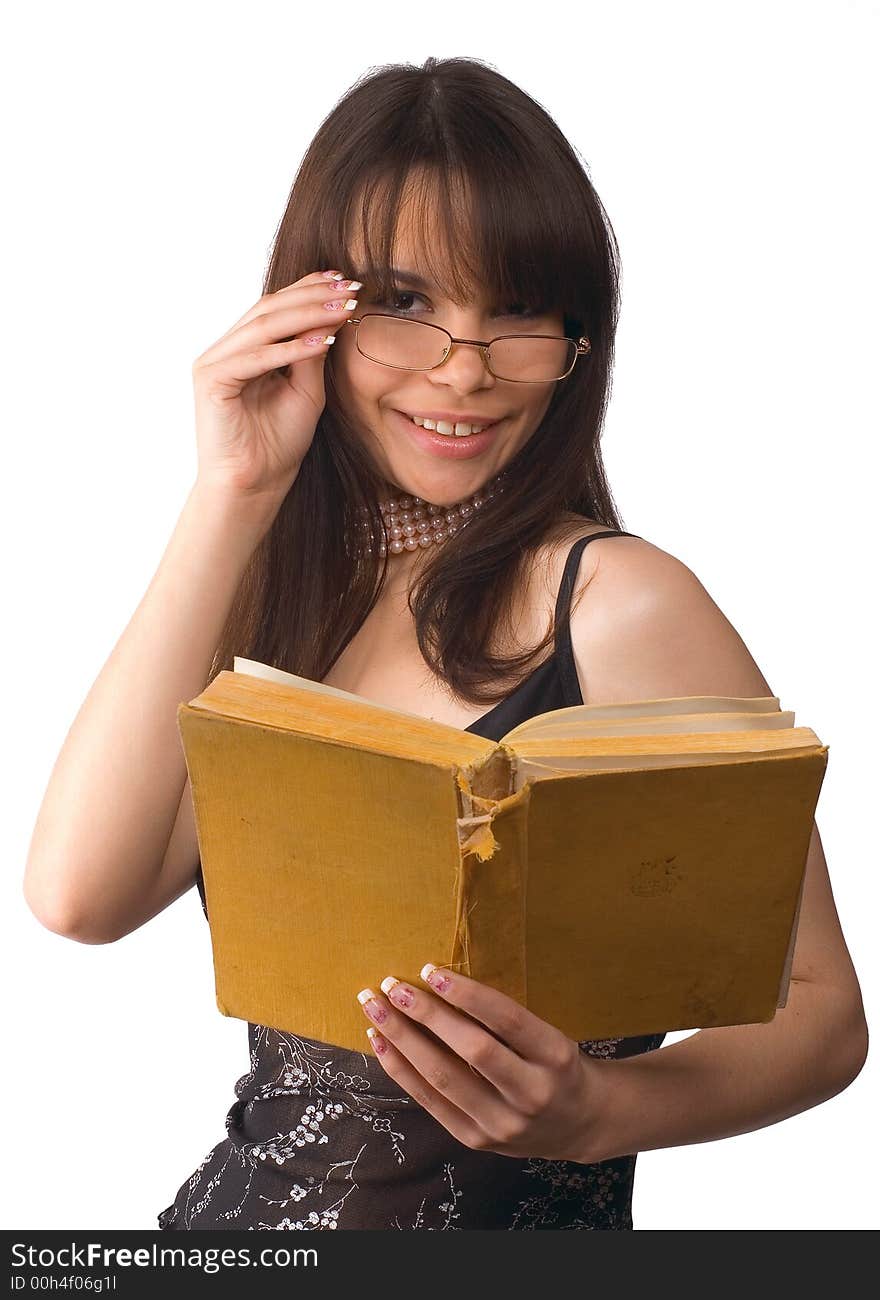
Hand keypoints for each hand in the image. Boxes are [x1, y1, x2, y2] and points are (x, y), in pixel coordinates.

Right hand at [191, 268, 360, 501]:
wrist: (255, 485)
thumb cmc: (278, 444)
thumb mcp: (306, 391)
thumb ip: (312, 354)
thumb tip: (331, 314)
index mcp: (245, 348)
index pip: (276, 307)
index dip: (308, 289)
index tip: (345, 280)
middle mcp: (226, 350)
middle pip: (269, 308)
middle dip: (311, 296)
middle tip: (348, 287)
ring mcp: (214, 362)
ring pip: (263, 326)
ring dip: (306, 315)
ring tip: (341, 308)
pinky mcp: (211, 380)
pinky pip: (255, 357)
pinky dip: (289, 349)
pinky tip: (321, 341)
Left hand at [356, 964, 607, 1163]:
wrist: (580, 1124)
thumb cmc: (558, 1065)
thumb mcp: (550, 1036)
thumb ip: (506, 1021)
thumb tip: (442, 982)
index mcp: (556, 1057)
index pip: (508, 1020)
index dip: (468, 994)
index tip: (432, 971)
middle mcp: (531, 1094)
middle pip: (472, 1050)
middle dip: (427, 1015)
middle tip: (393, 985)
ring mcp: (502, 1124)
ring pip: (443, 1078)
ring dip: (403, 1040)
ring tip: (375, 1008)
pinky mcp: (476, 1140)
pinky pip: (430, 1102)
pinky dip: (401, 1070)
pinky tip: (381, 1043)